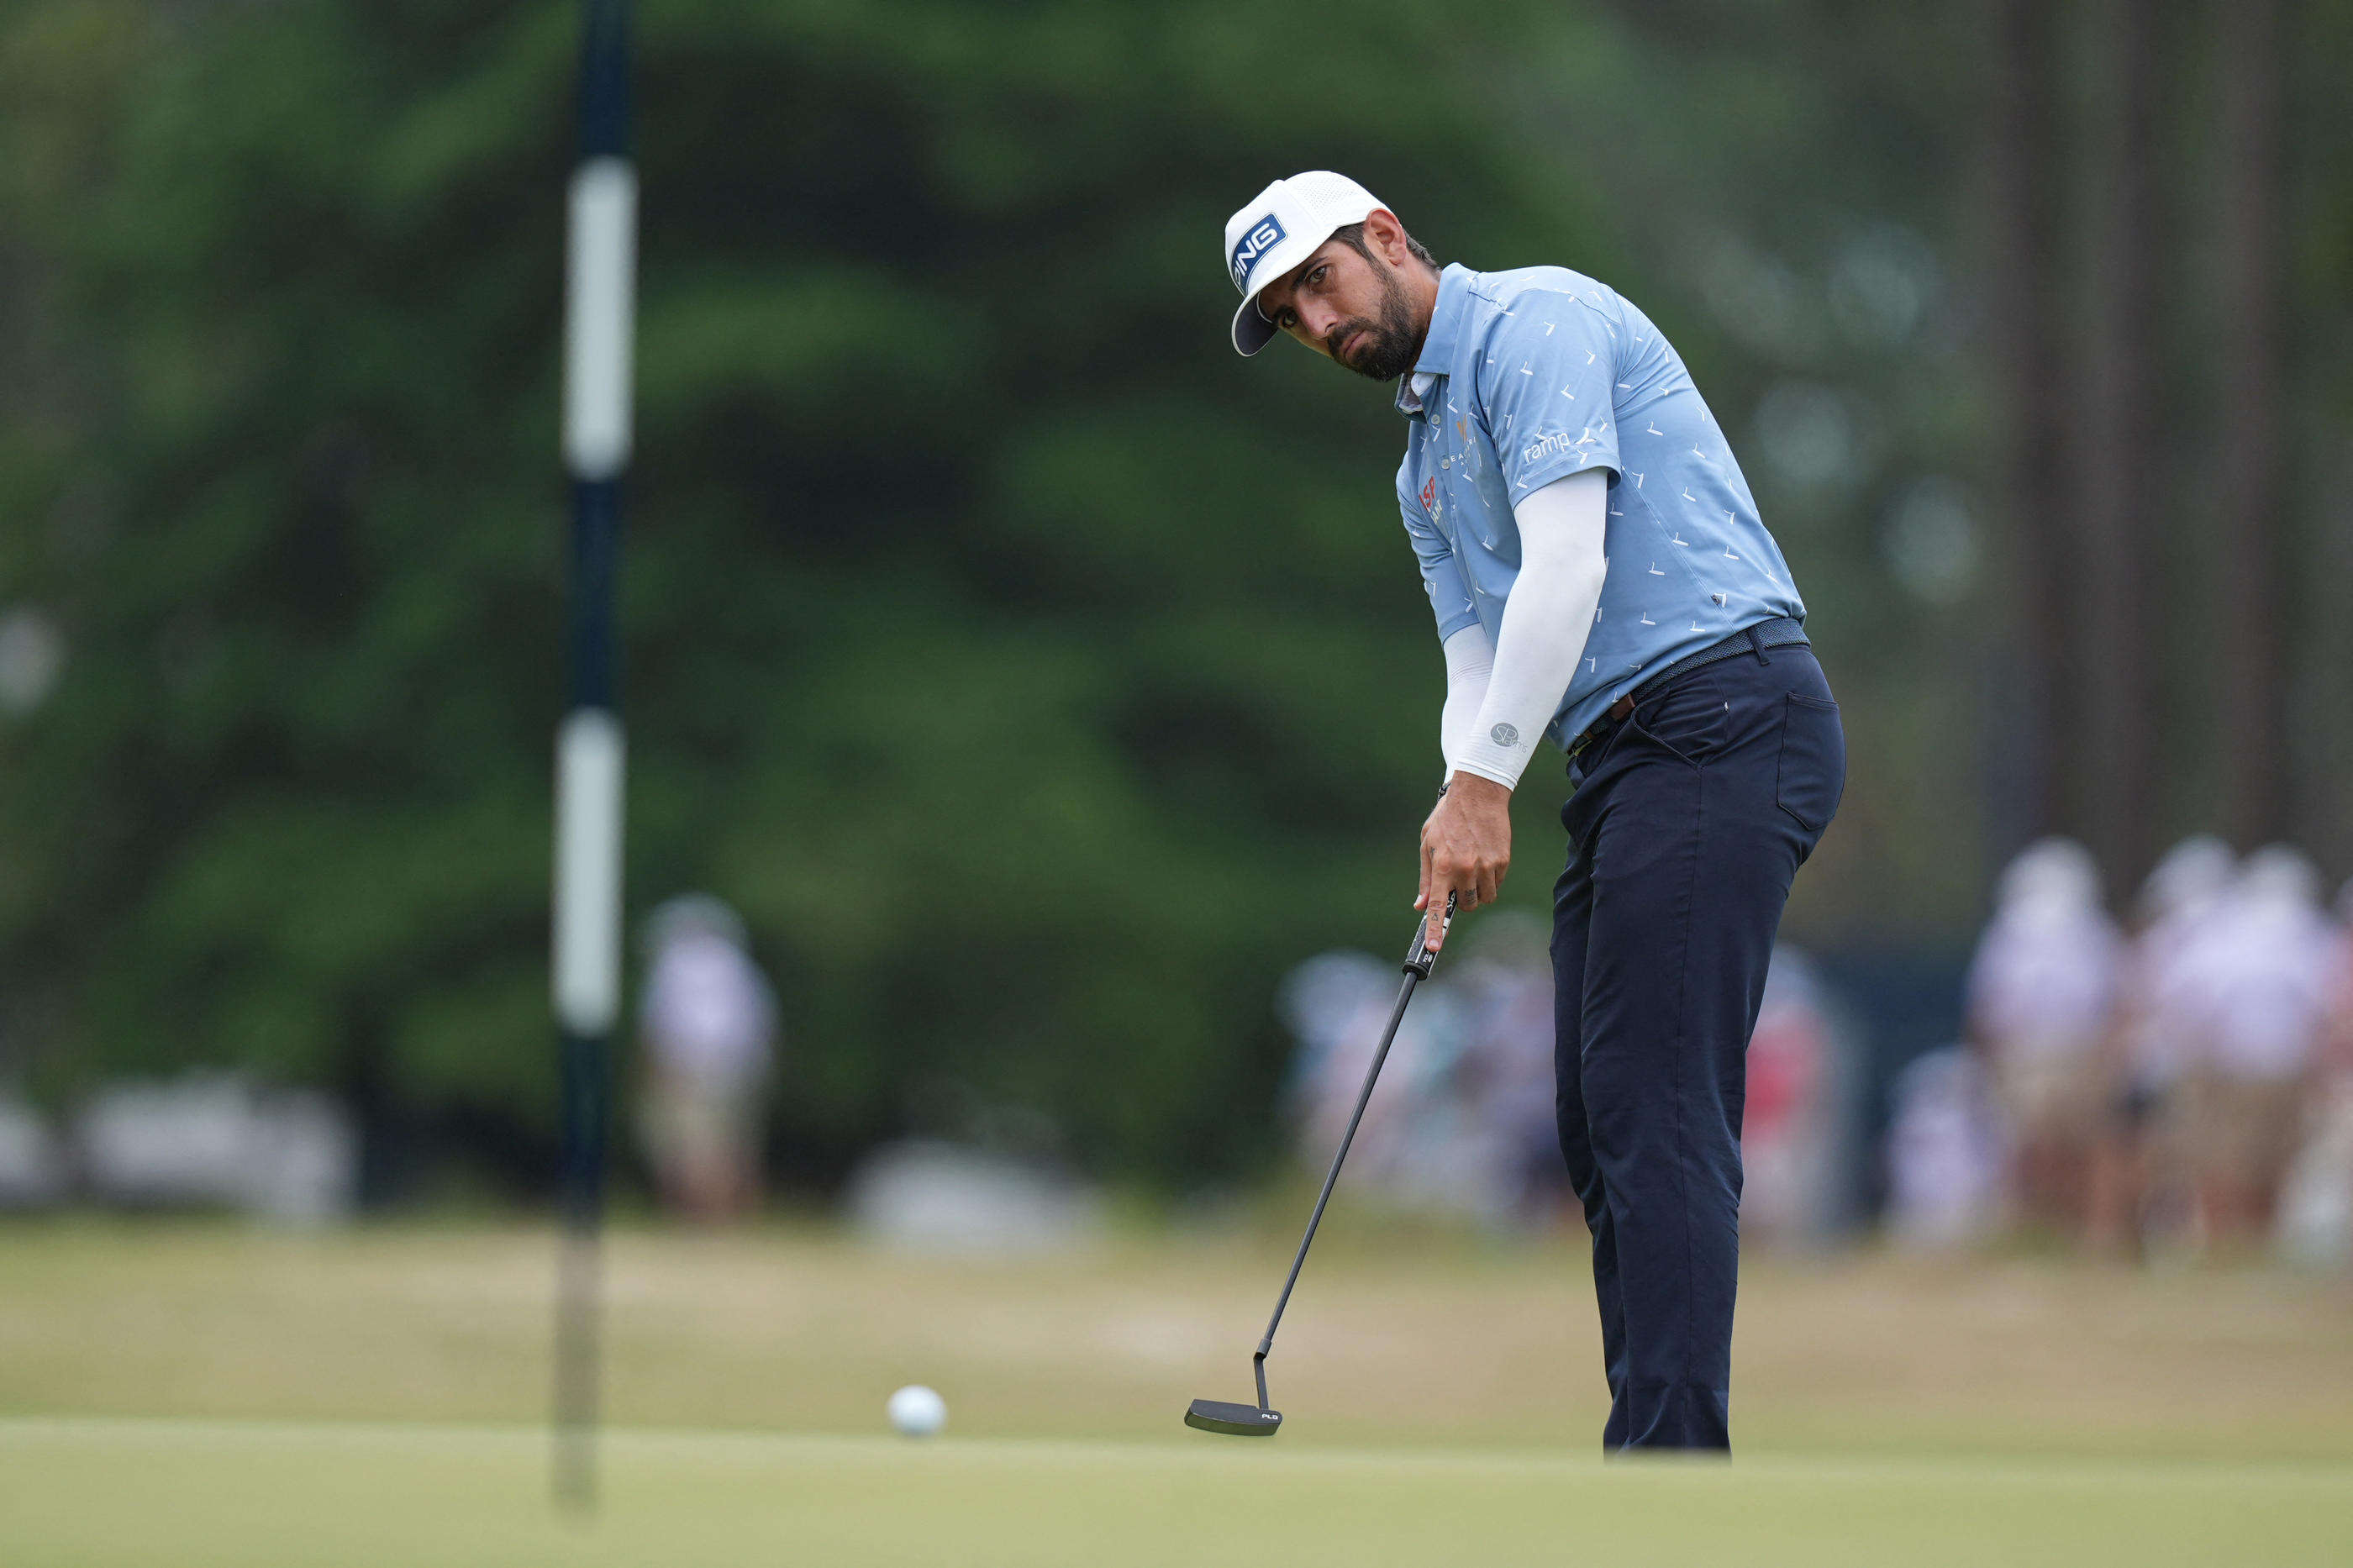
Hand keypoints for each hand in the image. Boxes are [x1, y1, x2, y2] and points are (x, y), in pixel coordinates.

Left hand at [1417, 772, 1511, 950]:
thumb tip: (1421, 905)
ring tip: (1471, 867)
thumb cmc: (1447, 818)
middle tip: (1458, 880)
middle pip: (1467, 906)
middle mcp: (1465, 868)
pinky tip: (1483, 858)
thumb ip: (1426, 878)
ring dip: (1477, 891)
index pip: (1439, 906)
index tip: (1435, 948)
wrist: (1478, 794)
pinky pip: (1496, 885)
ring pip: (1484, 898)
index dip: (1436, 930)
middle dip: (1462, 900)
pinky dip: (1490, 879)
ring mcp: (1486, 865)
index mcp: (1442, 865)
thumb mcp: (1427, 844)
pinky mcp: (1502, 861)